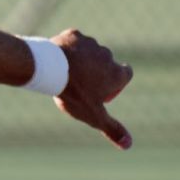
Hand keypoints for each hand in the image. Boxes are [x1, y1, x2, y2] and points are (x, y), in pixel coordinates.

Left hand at [52, 29, 133, 149]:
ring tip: (66, 74)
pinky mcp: (74, 35)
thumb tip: (129, 145)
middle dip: (97, 72)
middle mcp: (108, 55)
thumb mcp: (93, 115)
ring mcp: (91, 43)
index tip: (104, 91)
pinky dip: (68, 50)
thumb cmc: (74, 94)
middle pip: (106, 64)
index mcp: (117, 72)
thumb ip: (112, 129)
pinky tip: (59, 60)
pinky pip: (73, 43)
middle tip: (79, 85)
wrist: (51, 70)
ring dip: (82, 61)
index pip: (126, 75)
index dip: (116, 84)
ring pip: (89, 53)